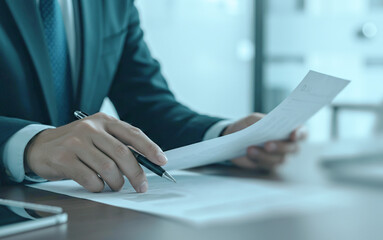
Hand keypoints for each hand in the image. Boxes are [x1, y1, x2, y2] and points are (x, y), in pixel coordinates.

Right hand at [25, 113, 166, 192]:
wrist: (40, 146)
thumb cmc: (76, 143)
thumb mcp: (98, 136)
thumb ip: (119, 144)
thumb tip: (146, 162)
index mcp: (104, 121)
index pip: (133, 133)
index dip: (150, 148)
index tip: (161, 161)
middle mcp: (91, 128)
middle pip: (123, 153)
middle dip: (136, 173)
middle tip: (141, 186)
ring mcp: (76, 142)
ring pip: (108, 168)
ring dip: (116, 183)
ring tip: (115, 186)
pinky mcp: (64, 158)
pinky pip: (90, 178)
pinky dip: (98, 187)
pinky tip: (97, 185)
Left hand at [222, 113, 305, 170]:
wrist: (233, 137)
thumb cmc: (247, 126)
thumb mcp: (252, 119)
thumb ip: (261, 121)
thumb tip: (267, 124)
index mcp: (288, 129)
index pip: (302, 132)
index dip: (300, 134)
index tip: (293, 134)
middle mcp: (288, 144)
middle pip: (293, 149)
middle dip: (280, 147)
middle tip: (267, 144)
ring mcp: (279, 156)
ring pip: (280, 160)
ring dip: (265, 155)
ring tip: (251, 149)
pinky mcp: (268, 165)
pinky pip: (268, 166)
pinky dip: (259, 160)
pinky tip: (250, 154)